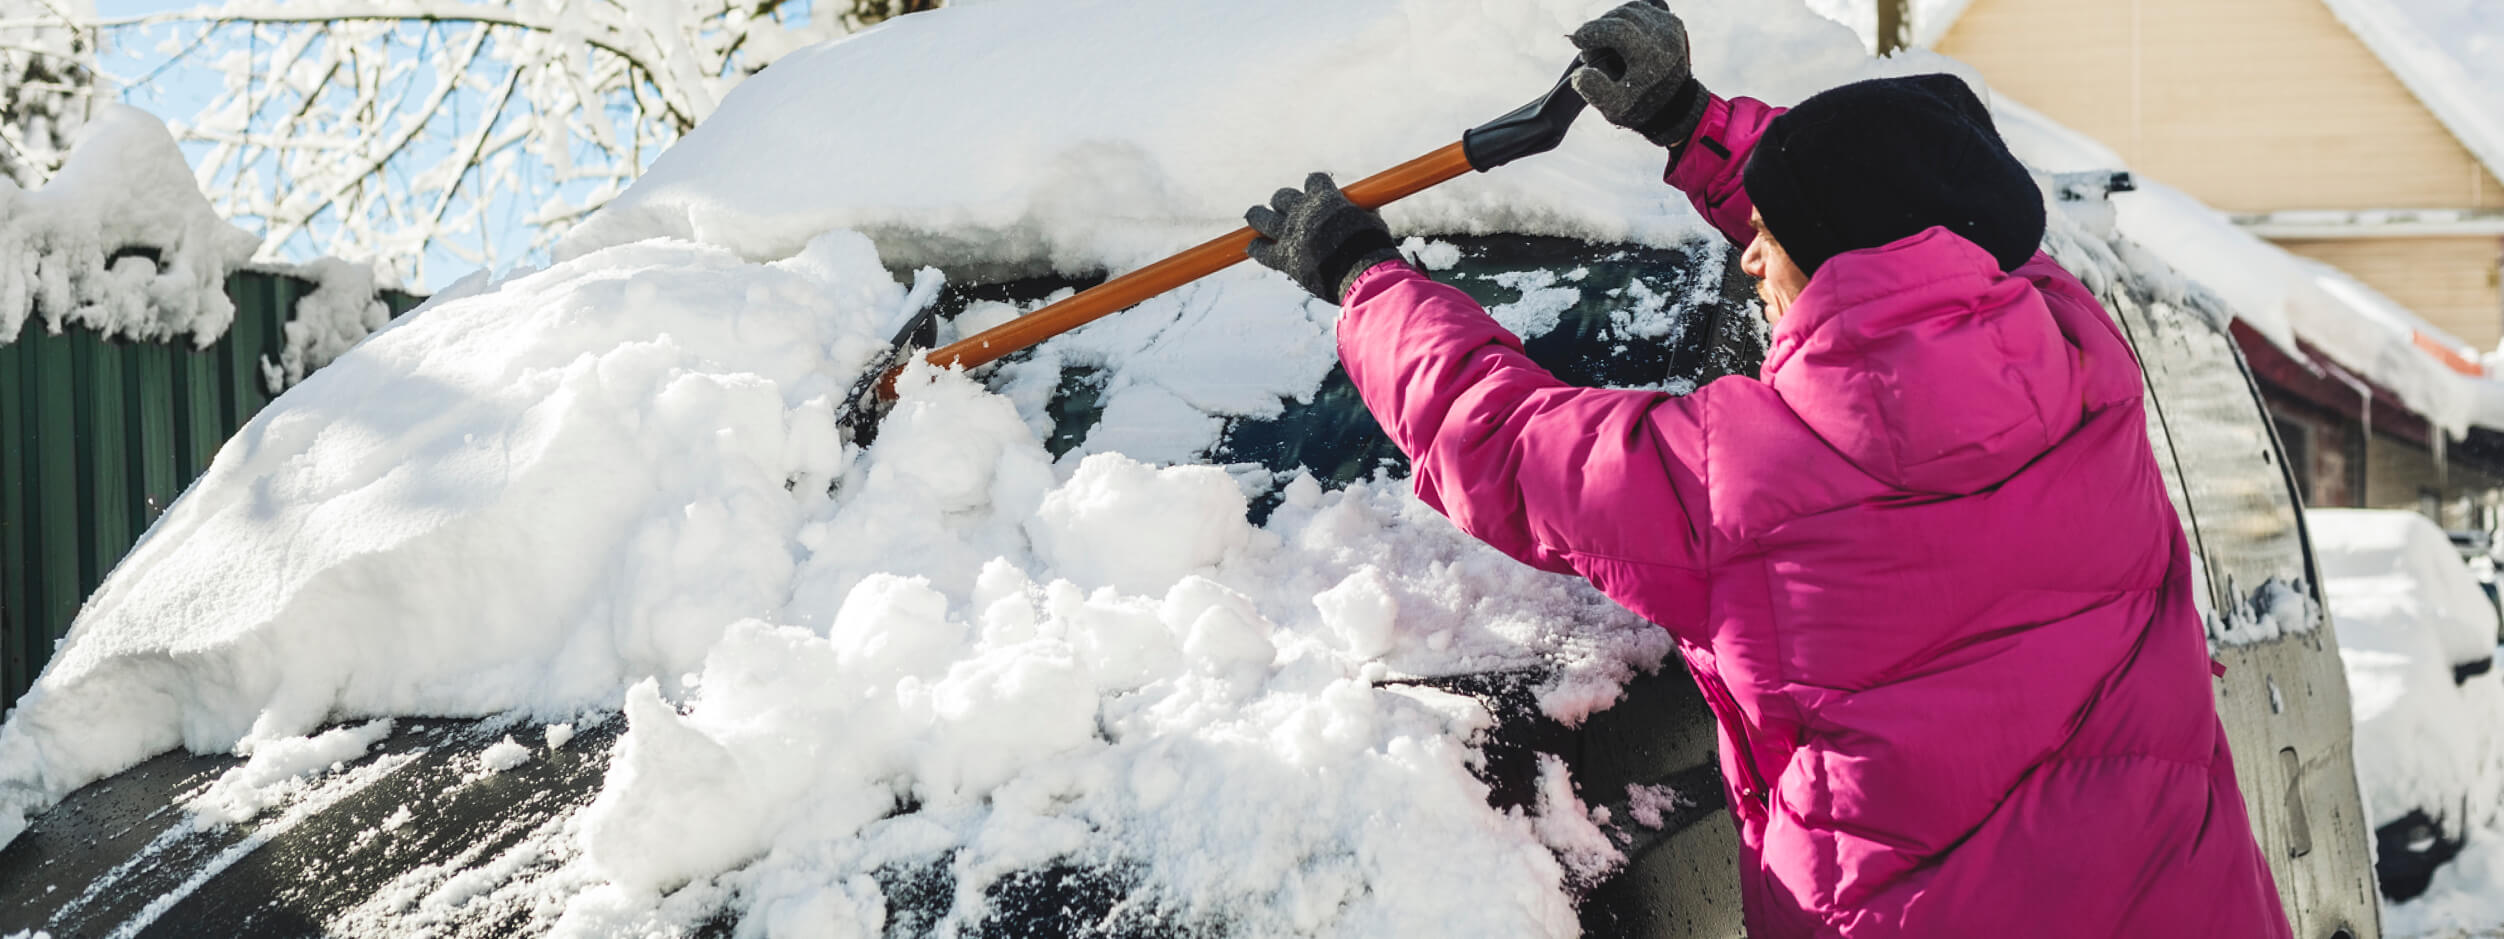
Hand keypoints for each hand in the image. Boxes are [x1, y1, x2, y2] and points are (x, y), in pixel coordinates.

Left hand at [1244, 172, 1404, 302]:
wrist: (1363, 272)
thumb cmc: (1373, 247)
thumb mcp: (1372, 221)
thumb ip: (1362, 213)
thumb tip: (1367, 211)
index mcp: (1324, 197)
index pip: (1313, 180)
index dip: (1315, 188)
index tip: (1319, 196)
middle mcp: (1302, 210)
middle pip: (1282, 197)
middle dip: (1284, 203)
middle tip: (1290, 213)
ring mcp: (1289, 233)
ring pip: (1260, 216)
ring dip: (1259, 217)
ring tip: (1257, 217)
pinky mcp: (1283, 257)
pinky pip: (1259, 249)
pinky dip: (1256, 248)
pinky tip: (1256, 248)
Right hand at [1568, 1, 1709, 150]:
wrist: (1673, 103)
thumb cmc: (1640, 105)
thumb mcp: (1616, 107)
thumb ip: (1595, 91)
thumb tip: (1580, 73)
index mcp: (1652, 56)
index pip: (1619, 29)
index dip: (1593, 31)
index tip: (1576, 39)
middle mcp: (1665, 36)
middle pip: (1622, 17)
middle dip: (1598, 29)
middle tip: (1588, 50)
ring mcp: (1670, 26)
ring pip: (1630, 10)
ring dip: (1610, 22)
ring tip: (1601, 43)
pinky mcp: (1672, 22)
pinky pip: (1641, 11)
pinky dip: (1624, 20)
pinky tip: (1616, 35)